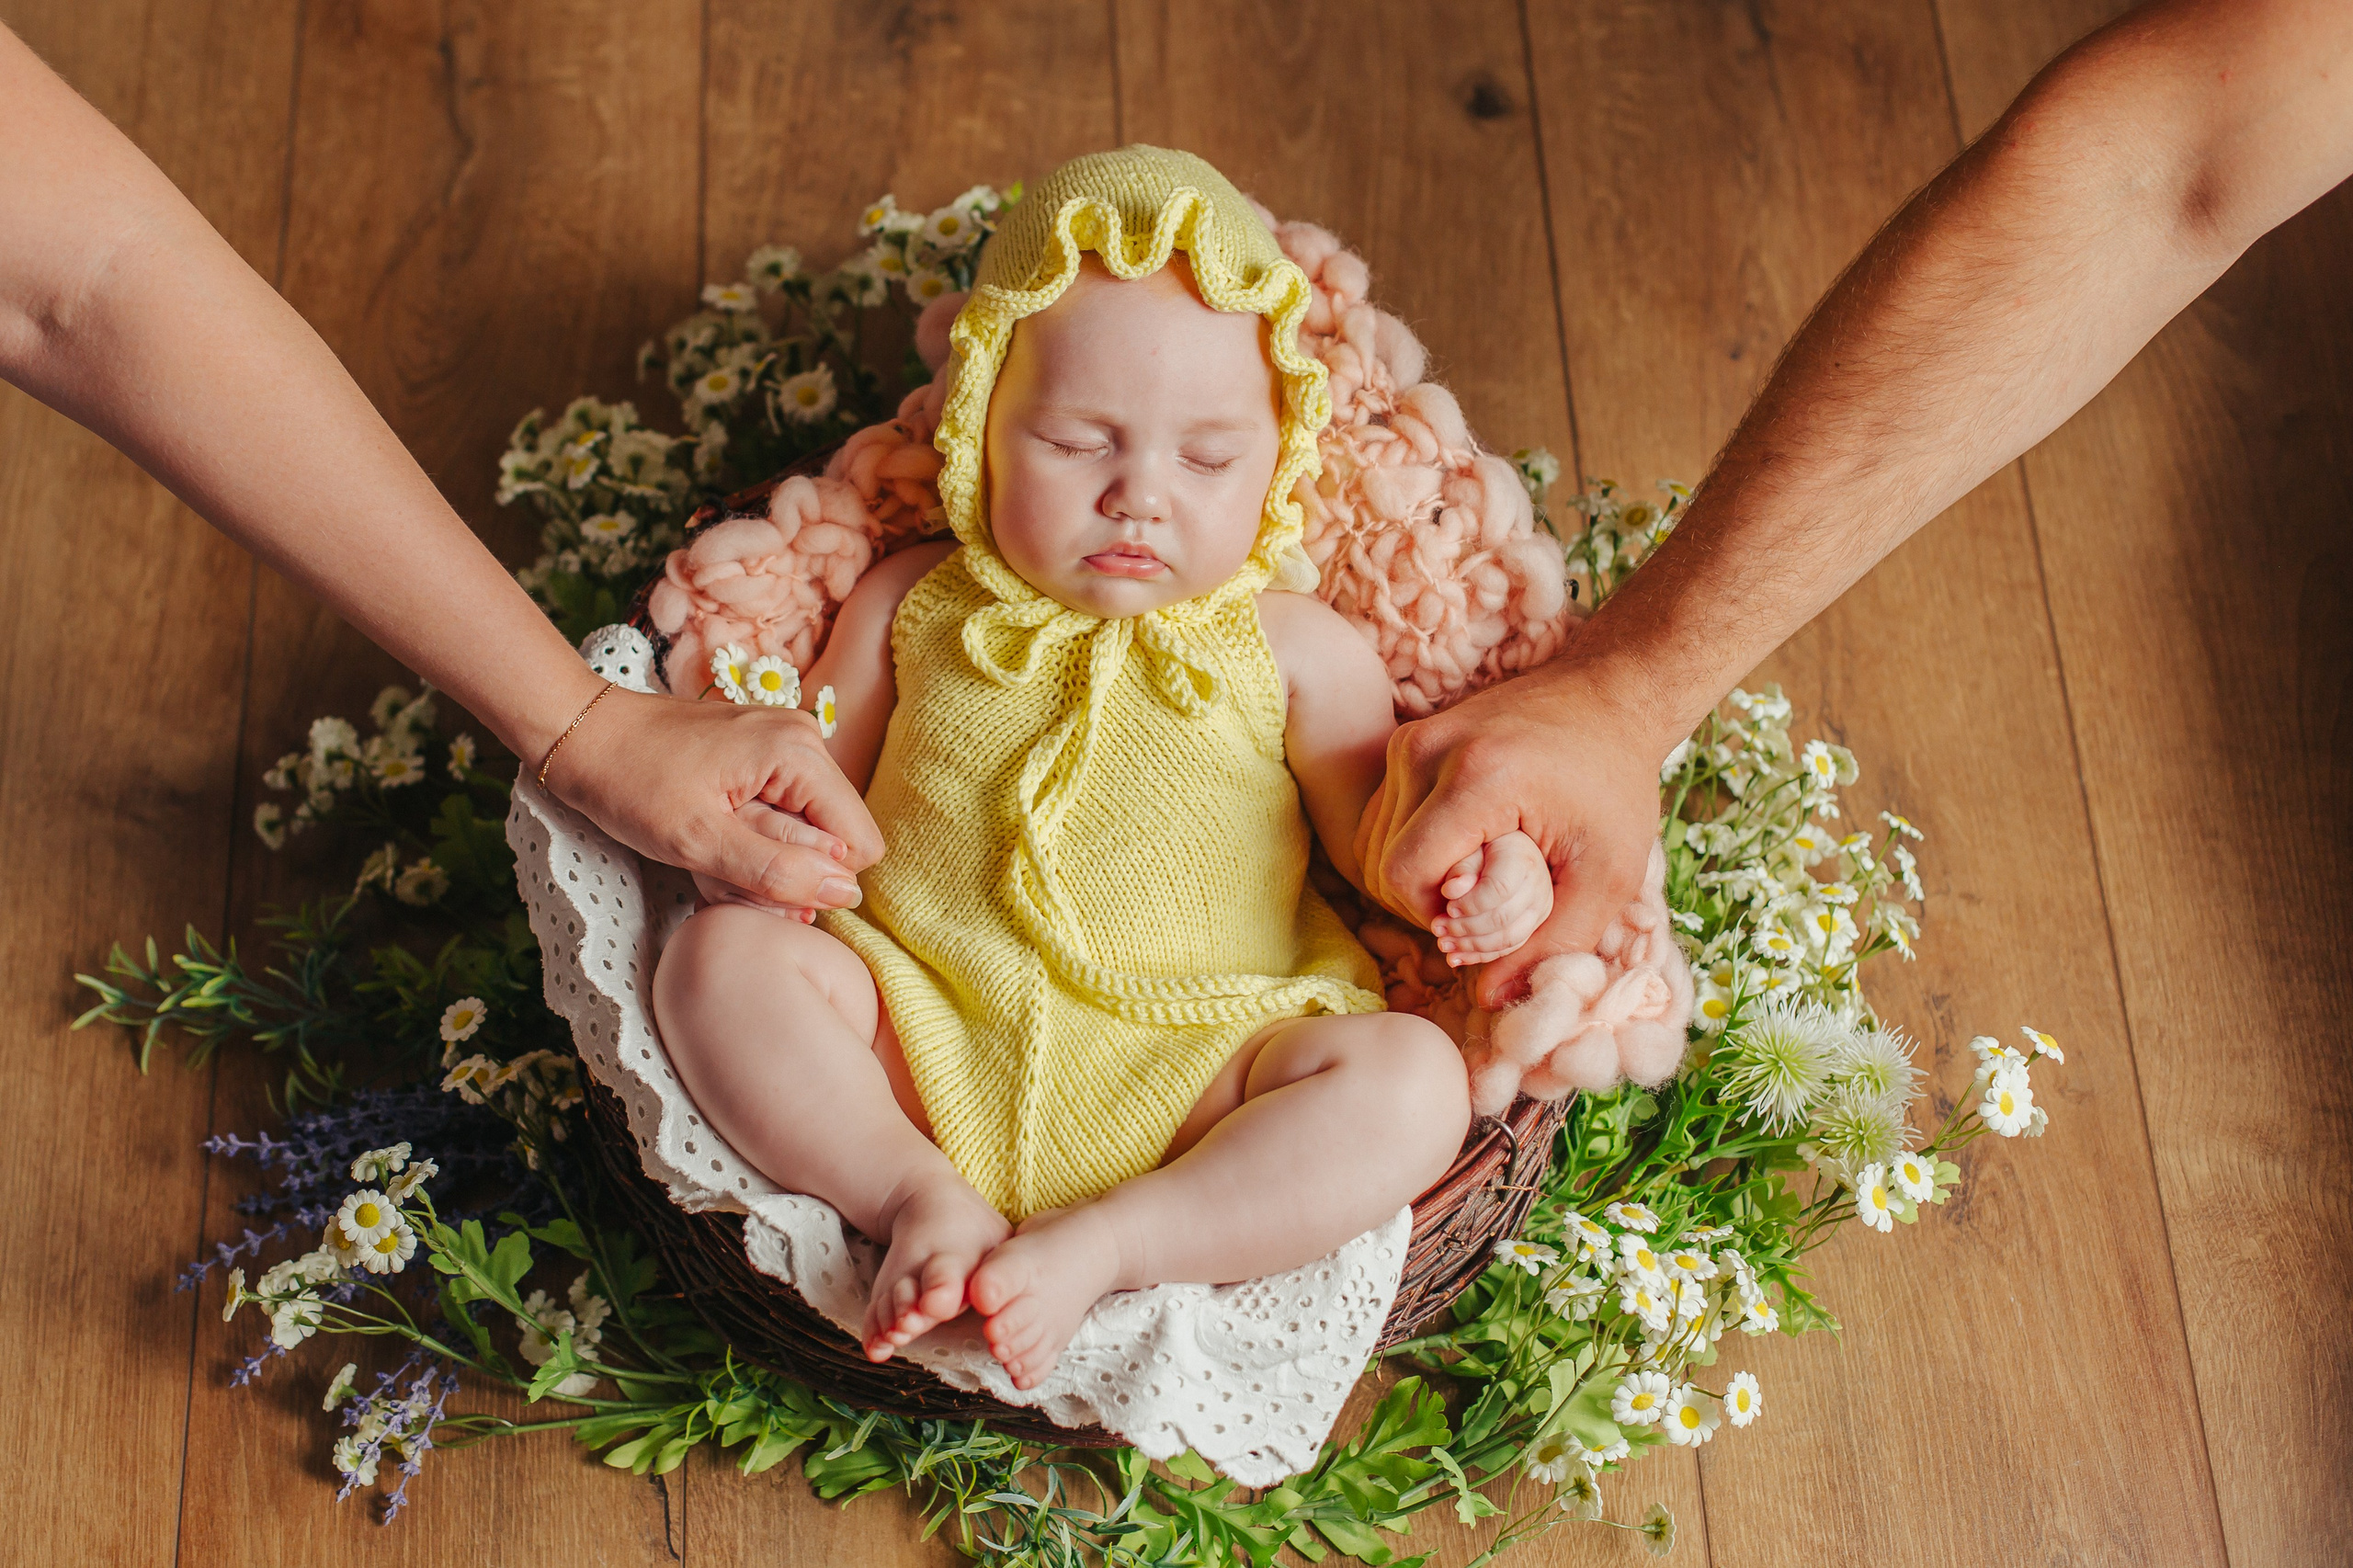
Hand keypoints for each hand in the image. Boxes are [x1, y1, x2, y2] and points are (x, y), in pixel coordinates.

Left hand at [546, 688, 884, 908]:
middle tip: (719, 864)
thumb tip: (846, 894)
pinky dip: (749, 838)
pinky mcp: (765, 756)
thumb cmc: (630, 782)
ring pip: (806, 832)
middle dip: (785, 868)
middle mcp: (805, 740)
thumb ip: (777, 871)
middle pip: (834, 839)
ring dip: (763, 857)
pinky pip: (782, 815)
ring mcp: (786, 745)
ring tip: (708, 848)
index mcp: (800, 753)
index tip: (752, 877)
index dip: (814, 878)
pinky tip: (709, 834)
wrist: (582, 734)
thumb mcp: (698, 841)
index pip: (860, 844)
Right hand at [1356, 662, 1666, 1008]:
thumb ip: (1552, 943)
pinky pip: (1380, 817)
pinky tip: (1459, 854)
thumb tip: (1491, 998)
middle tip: (1481, 907)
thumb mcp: (1608, 875)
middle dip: (1423, 903)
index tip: (1482, 921)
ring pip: (1371, 841)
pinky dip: (1408, 848)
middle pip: (1379, 862)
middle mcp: (1428, 750)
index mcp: (1478, 779)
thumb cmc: (1614, 784)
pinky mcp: (1407, 738)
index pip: (1402, 874)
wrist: (1610, 696)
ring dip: (1412, 878)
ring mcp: (1411, 738)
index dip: (1433, 917)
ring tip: (1473, 880)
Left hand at [1429, 832, 1551, 966]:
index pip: (1498, 890)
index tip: (1447, 907)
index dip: (1470, 904)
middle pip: (1503, 918)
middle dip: (1465, 928)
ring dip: (1471, 947)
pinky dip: (1480, 956)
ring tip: (1443, 944)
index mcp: (1523, 860)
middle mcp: (1539, 886)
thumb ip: (1461, 868)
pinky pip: (1509, 948)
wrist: (1508, 853)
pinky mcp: (1534, 926)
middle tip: (1437, 929)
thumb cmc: (1483, 848)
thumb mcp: (1470, 849)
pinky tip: (1455, 957)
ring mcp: (1540, 909)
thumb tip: (1451, 891)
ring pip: (1507, 939)